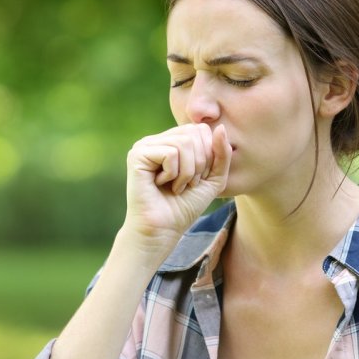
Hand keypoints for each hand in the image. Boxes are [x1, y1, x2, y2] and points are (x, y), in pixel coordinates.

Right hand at [123, 124, 231, 249]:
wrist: (162, 230)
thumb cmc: (185, 207)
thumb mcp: (213, 179)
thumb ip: (221, 154)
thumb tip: (221, 127)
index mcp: (173, 141)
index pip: (202, 130)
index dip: (208, 156)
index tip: (196, 179)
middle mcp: (158, 139)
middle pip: (194, 133)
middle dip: (199, 164)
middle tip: (186, 184)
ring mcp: (145, 145)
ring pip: (184, 143)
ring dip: (187, 172)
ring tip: (176, 186)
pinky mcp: (137, 155)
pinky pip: (171, 153)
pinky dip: (174, 174)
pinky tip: (161, 184)